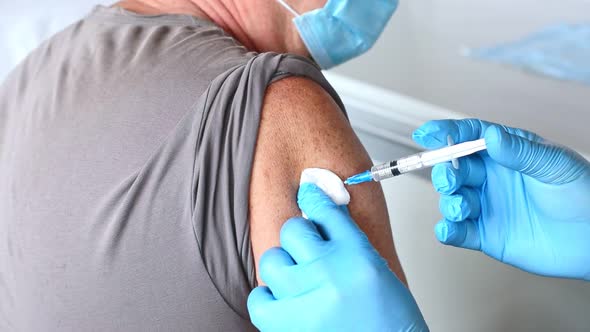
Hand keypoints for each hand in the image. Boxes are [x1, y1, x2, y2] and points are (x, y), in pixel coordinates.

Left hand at [247, 183, 427, 330]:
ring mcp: (306, 300)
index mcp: (358, 256)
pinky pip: (259, 299)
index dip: (314, 198)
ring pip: (272, 260)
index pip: (326, 211)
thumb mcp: (379, 272)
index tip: (308, 193)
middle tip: (308, 252)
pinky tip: (284, 300)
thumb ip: (349, 243)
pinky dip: (267, 298)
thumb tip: (320, 215)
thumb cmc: (389, 323)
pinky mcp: (287, 326)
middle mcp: (330, 273)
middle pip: (293, 230)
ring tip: (299, 282)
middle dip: (299, 237)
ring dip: (283, 268)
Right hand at [413, 119, 589, 280]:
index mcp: (505, 153)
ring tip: (462, 206)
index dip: (446, 133)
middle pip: (454, 169)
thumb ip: (519, 152)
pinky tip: (448, 230)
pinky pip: (458, 232)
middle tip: (449, 178)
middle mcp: (491, 178)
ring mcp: (486, 206)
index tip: (426, 134)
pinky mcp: (486, 234)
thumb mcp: (554, 165)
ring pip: (452, 200)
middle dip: (445, 172)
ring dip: (449, 202)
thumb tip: (491, 136)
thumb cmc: (583, 194)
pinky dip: (447, 231)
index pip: (469, 137)